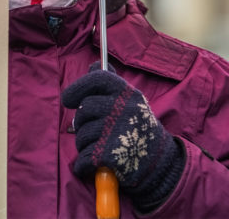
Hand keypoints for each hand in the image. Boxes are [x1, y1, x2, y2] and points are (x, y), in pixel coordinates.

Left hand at [62, 63, 183, 210]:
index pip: (97, 78)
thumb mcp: (130, 101)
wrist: (160, 164)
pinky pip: (83, 157)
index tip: (68, 99)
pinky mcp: (110, 154)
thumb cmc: (138, 127)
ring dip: (85, 144)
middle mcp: (123, 108)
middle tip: (92, 130)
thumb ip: (111, 82)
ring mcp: (117, 131)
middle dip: (82, 122)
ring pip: (81, 134)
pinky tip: (95, 164)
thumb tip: (93, 64)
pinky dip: (84, 165)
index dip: (77, 87)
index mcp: (128, 93)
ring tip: (100, 147)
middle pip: (84, 109)